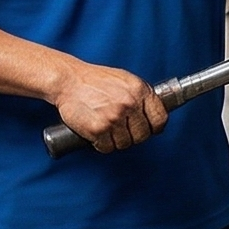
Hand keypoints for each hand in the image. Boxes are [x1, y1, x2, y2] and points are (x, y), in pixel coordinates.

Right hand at [50, 61, 167, 154]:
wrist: (68, 80)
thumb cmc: (94, 80)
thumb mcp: (125, 80)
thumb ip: (140, 96)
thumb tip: (152, 114)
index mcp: (139, 90)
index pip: (160, 118)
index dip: (154, 128)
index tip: (149, 130)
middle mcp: (129, 103)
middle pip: (142, 135)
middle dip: (133, 136)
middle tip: (122, 131)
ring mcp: (114, 117)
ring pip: (125, 144)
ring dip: (116, 141)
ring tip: (108, 130)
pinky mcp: (98, 129)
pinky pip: (107, 148)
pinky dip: (102, 145)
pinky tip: (98, 135)